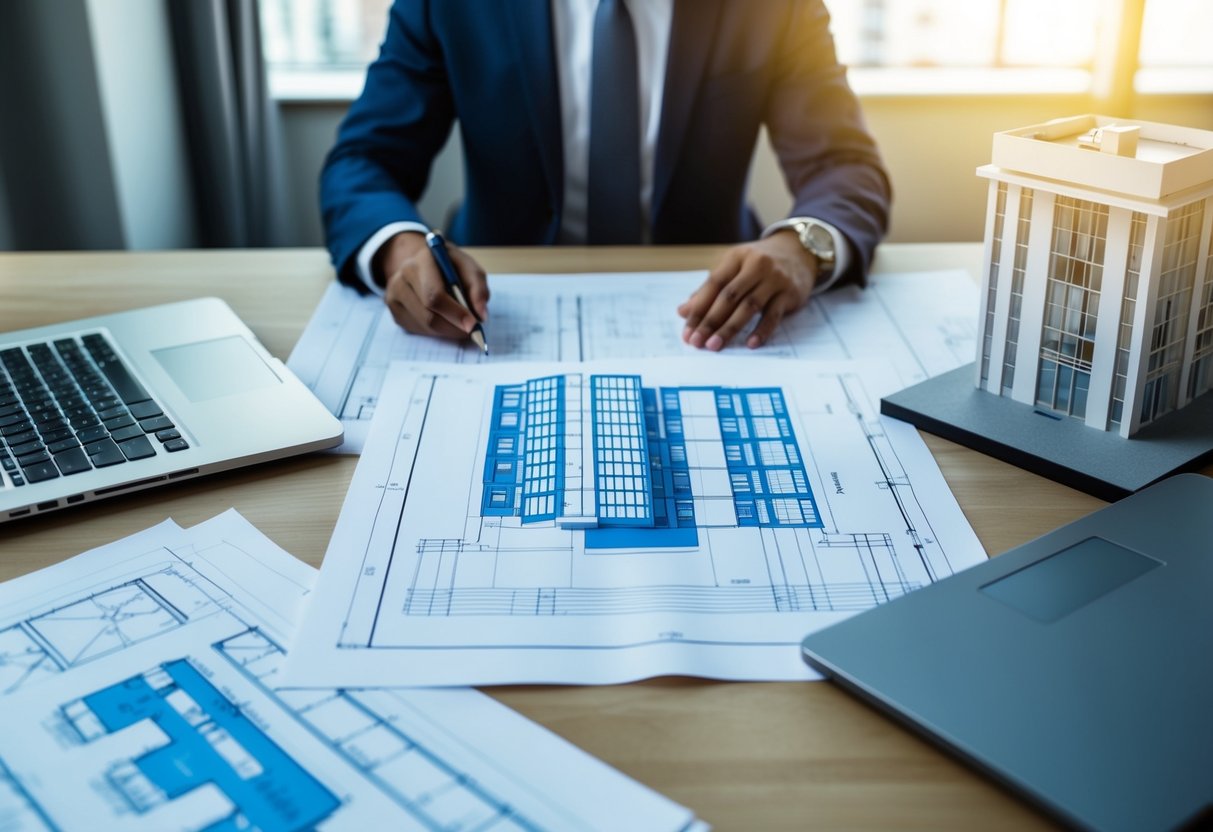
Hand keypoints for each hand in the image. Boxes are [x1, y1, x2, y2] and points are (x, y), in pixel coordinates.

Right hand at [377, 231, 489, 339]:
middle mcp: (402, 276)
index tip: (474, 325)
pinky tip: (445, 321)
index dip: (455, 313)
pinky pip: (418, 329)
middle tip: (471, 331)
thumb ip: (478, 287)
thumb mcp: (468, 267)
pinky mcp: (394, 310)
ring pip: (424, 325)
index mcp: (422, 260)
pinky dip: (437, 331)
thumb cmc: (449, 265)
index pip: (435, 295)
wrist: (421, 263)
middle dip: (454, 327)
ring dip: (448, 331)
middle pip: (428, 314)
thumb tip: (481, 315)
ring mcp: (394, 294)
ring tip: (461, 325)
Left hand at [678, 231, 817, 350]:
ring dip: (730, 328)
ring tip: (715, 345)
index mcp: (736, 257)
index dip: (698, 309)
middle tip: (697, 342)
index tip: (687, 331)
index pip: (713, 284)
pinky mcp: (790, 293)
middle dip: (710, 321)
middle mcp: (756, 265)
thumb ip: (710, 289)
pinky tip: (751, 343)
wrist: (801, 251)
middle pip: (728, 296)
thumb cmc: (760, 263)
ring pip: (749, 306)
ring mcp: (774, 279)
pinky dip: (762, 330)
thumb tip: (684, 311)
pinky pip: (773, 314)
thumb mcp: (735, 267)